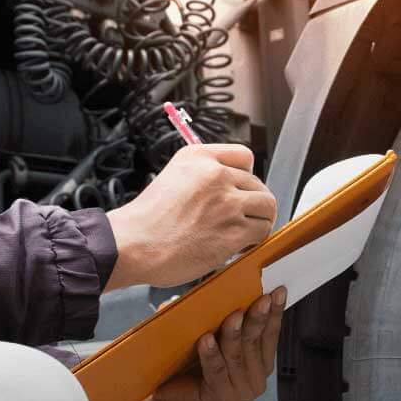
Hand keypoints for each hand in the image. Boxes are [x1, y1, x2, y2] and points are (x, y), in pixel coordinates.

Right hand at [105, 144, 275, 288]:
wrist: (134, 245)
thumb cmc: (147, 220)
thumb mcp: (173, 175)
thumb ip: (202, 175)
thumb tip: (227, 183)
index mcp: (199, 157)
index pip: (244, 156)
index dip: (246, 176)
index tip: (240, 189)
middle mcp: (216, 175)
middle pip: (258, 184)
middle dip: (251, 203)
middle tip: (238, 217)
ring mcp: (227, 202)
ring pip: (266, 206)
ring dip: (258, 220)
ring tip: (243, 231)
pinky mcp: (234, 230)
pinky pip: (262, 230)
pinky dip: (255, 239)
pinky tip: (240, 243)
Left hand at [132, 287, 285, 400]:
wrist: (168, 397)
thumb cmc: (193, 364)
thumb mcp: (216, 339)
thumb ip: (226, 320)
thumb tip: (225, 284)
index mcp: (260, 365)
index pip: (271, 336)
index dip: (275, 313)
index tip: (278, 292)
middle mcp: (255, 381)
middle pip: (256, 344)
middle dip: (258, 319)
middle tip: (261, 299)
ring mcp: (239, 393)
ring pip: (237, 356)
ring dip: (234, 334)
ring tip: (233, 316)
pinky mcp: (219, 399)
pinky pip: (216, 370)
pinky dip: (211, 354)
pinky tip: (206, 339)